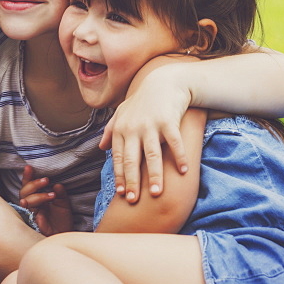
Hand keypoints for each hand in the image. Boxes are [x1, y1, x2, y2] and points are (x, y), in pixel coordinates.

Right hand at [19, 164, 72, 235]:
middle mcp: (33, 204)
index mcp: (38, 197)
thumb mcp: (64, 204)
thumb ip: (60, 194)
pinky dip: (31, 208)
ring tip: (51, 195)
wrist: (65, 236)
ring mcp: (32, 213)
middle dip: (33, 184)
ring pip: (26, 200)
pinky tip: (37, 207)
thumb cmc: (62, 220)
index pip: (29, 185)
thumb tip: (57, 185)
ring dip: (37, 195)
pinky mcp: (34, 222)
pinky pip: (28, 214)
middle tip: (46, 180)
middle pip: (24, 191)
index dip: (28, 176)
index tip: (29, 167)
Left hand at [98, 64, 191, 203]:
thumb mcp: (122, 112)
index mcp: (121, 129)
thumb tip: (100, 148)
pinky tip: (183, 171)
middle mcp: (133, 128)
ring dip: (155, 175)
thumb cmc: (142, 101)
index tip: (122, 193)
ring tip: (157, 193)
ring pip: (152, 155)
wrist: (164, 82)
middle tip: (134, 201)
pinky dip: (179, 157)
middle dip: (132, 181)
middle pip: (132, 159)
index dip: (120, 176)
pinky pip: (174, 142)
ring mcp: (151, 124)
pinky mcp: (169, 121)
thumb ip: (110, 130)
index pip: (118, 157)